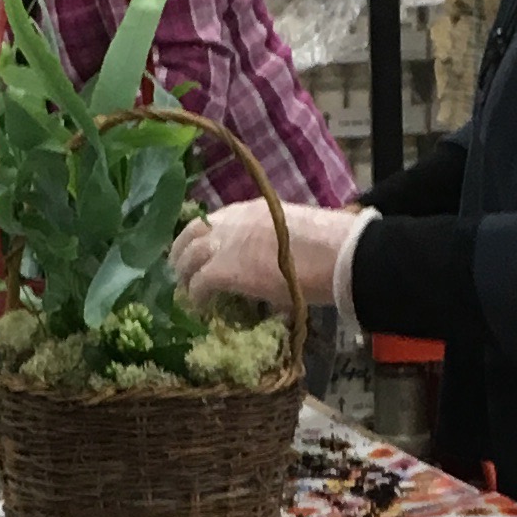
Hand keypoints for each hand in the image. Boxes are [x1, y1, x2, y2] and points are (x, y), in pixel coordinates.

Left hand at [169, 201, 366, 311]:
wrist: (335, 254)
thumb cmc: (327, 247)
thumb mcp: (290, 235)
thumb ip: (272, 244)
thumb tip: (270, 264)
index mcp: (251, 209)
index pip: (217, 219)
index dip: (206, 236)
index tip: (205, 250)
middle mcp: (232, 220)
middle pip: (192, 231)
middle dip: (182, 250)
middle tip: (181, 269)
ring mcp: (225, 243)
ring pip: (187, 256)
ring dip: (183, 273)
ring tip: (185, 290)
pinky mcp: (223, 270)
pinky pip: (198, 283)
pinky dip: (196, 295)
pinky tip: (199, 307)